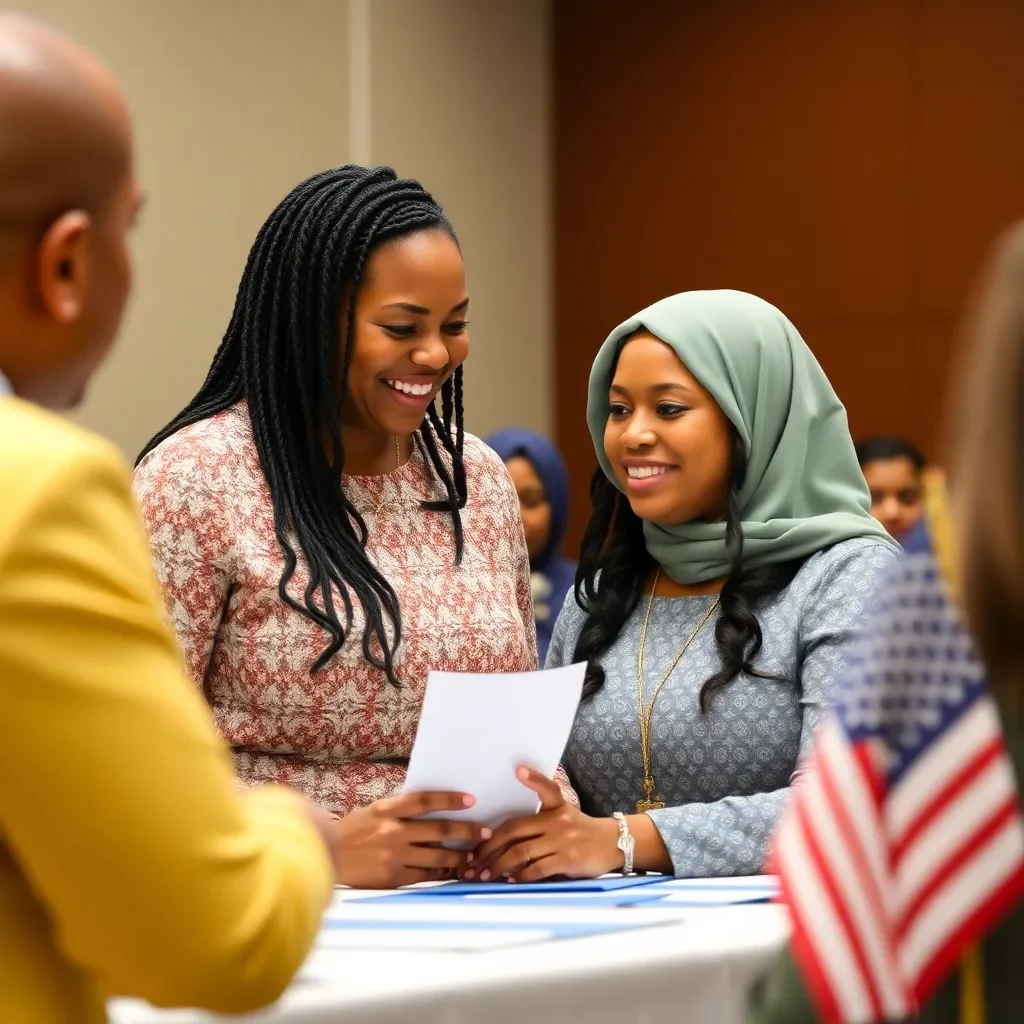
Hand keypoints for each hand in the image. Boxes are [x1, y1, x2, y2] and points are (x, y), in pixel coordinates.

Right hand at [329, 791, 491, 888]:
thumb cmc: (352, 832)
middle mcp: (392, 831)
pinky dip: (440, 874)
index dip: (451, 799)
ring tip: (473, 856)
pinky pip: (424, 877)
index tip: (471, 800)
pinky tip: (452, 873)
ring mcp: (393, 856)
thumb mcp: (374, 812)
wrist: (325, 857)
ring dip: (459, 857)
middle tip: (485, 832)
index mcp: (387, 809)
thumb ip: (400, 811)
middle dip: (467, 832)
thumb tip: (433, 809)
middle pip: (440, 830)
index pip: (426, 801)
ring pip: (437, 857)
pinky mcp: (392, 878)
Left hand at [467, 768, 620, 882]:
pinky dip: (520, 876)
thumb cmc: (581, 830)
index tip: (518, 770)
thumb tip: (506, 833)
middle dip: (489, 847)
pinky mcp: (568, 860)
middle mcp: (557, 821)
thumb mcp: (564, 813)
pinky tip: (509, 880)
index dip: (533, 779)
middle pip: (515, 830)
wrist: (613, 844)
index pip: (544, 788)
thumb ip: (540, 818)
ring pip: (521, 853)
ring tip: (484, 875)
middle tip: (473, 860)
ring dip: (499, 866)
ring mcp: (562, 840)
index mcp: (556, 806)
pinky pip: (537, 869)